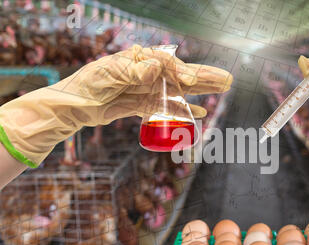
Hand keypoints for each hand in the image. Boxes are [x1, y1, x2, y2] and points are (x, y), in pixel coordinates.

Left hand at [0, 44, 232, 166]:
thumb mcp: (108, 74)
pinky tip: (198, 112)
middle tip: (227, 80)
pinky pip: (168, 108)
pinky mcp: (145, 105)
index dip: (181, 73)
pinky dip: (183, 110)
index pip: (168, 64)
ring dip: (200, 93)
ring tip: (221, 92)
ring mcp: (148, 90)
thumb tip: (157, 67)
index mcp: (140, 60)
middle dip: (204, 77)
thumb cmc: (88, 84)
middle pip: (181, 74)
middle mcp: (148, 73)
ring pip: (179, 91)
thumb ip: (133, 71)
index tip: (190, 82)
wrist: (73, 105)